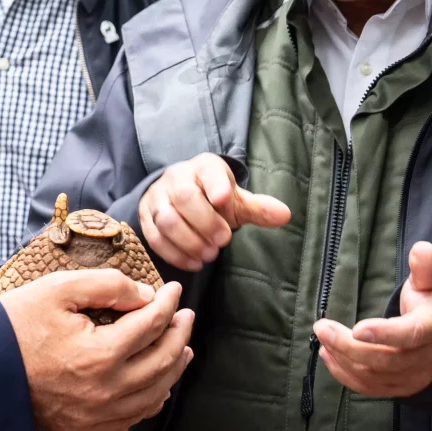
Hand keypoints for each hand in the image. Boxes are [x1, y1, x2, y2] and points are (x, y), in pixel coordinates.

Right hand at [0, 270, 193, 430]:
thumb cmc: (15, 326)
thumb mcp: (58, 289)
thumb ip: (107, 286)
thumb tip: (144, 295)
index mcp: (100, 354)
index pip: (152, 324)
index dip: (168, 302)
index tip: (173, 288)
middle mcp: (105, 390)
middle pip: (162, 361)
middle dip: (179, 333)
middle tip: (185, 314)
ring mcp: (95, 414)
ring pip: (154, 394)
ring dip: (174, 368)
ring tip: (182, 348)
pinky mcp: (83, 426)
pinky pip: (131, 420)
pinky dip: (151, 401)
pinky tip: (156, 386)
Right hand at [138, 153, 290, 270]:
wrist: (183, 197)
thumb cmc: (215, 199)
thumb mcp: (237, 201)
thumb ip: (257, 209)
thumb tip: (285, 214)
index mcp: (204, 167)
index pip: (208, 171)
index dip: (216, 185)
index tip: (225, 200)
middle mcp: (176, 176)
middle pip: (184, 197)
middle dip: (205, 223)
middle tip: (222, 243)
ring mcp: (157, 196)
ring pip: (167, 219)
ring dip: (189, 242)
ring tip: (209, 256)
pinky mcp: (146, 217)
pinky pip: (155, 237)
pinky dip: (175, 254)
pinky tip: (194, 263)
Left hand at [314, 241, 431, 397]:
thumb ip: (424, 266)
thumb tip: (421, 248)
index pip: (409, 335)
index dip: (384, 334)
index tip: (356, 328)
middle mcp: (425, 358)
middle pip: (385, 360)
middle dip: (349, 346)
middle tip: (321, 327)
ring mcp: (413, 377)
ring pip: (373, 377)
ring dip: (343, 359)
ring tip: (322, 337)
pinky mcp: (399, 388)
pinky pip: (370, 389)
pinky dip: (345, 375)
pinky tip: (328, 356)